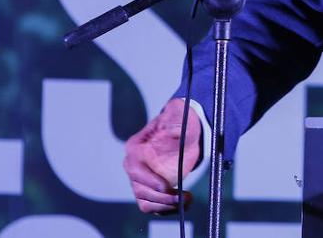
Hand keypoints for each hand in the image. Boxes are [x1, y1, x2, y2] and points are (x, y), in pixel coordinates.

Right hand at [123, 98, 201, 213]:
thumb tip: (170, 120)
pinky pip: (152, 206)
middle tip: (182, 196)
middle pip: (140, 188)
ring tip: (186, 199)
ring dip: (165, 205)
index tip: (165, 185)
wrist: (188, 133)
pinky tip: (183, 203)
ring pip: (145, 200)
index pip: (135, 167)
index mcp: (136, 147)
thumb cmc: (181, 122)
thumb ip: (173, 116)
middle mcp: (134, 166)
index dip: (148, 178)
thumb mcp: (178, 114)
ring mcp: (141, 179)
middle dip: (161, 196)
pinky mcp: (152, 189)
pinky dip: (166, 209)